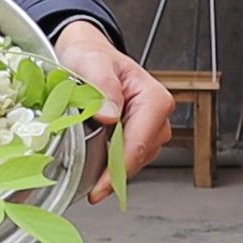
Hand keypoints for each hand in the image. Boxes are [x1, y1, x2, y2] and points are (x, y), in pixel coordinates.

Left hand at [54, 20, 175, 203]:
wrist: (88, 54)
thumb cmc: (92, 56)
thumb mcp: (93, 63)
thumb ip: (103, 87)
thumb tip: (110, 116)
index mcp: (154, 100)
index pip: (138, 145)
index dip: (117, 171)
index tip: (99, 189)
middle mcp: (158, 117)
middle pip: (137, 158)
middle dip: (112, 175)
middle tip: (86, 187)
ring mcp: (150, 129)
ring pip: (132, 162)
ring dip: (110, 170)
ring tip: (85, 169)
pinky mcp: (138, 136)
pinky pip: (126, 158)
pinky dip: (109, 164)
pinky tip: (92, 163)